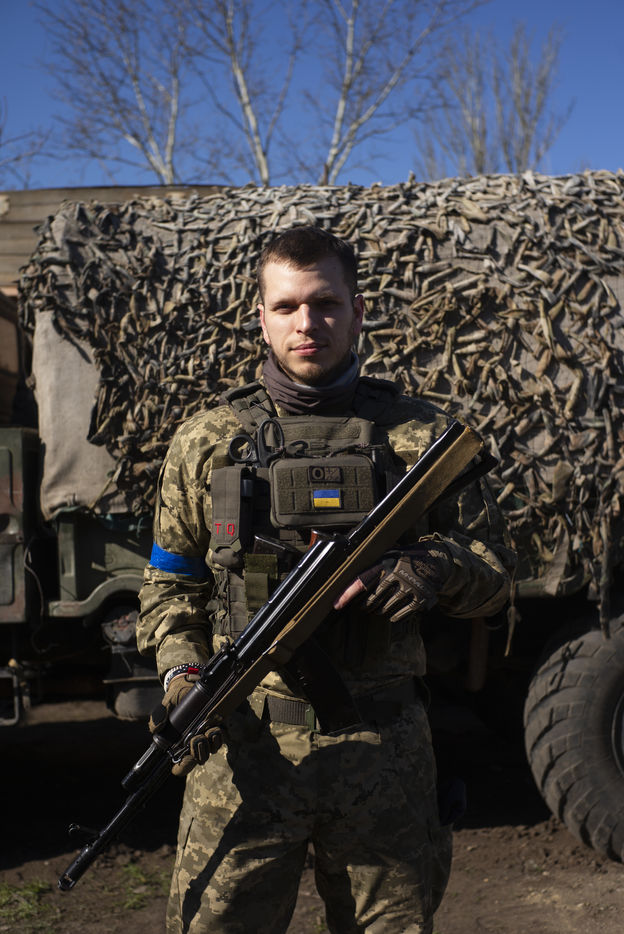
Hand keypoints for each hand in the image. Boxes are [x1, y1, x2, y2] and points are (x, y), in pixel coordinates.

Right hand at [149, 671, 222, 775]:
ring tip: (207, 732)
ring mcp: (203, 738)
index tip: (186, 758)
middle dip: (198, 753)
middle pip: (198, 761)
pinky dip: (218, 738)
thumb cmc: (174, 699)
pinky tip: (214, 729)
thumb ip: (157, 717)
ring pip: (210, 752)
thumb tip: (157, 729)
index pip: (180, 768)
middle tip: (196, 738)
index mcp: (177, 745)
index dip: (183, 767)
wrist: (187, 685)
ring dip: (209, 745)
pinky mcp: (213, 729)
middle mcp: (191, 745)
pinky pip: (219, 741)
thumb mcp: (164, 706)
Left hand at [334, 541, 451, 622]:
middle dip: (365, 606)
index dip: (347, 594)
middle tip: (364, 607)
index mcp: (385, 563)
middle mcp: (396, 575)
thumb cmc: (405, 559)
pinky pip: (399, 615)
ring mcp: (409, 587)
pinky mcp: (419, 599)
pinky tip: (392, 613)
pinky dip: (393, 616)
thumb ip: (372, 563)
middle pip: (372, 600)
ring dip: (378, 611)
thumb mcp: (388, 554)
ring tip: (378, 608)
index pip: (361, 580)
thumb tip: (347, 574)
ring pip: (384, 609)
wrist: (435, 560)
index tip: (336, 604)